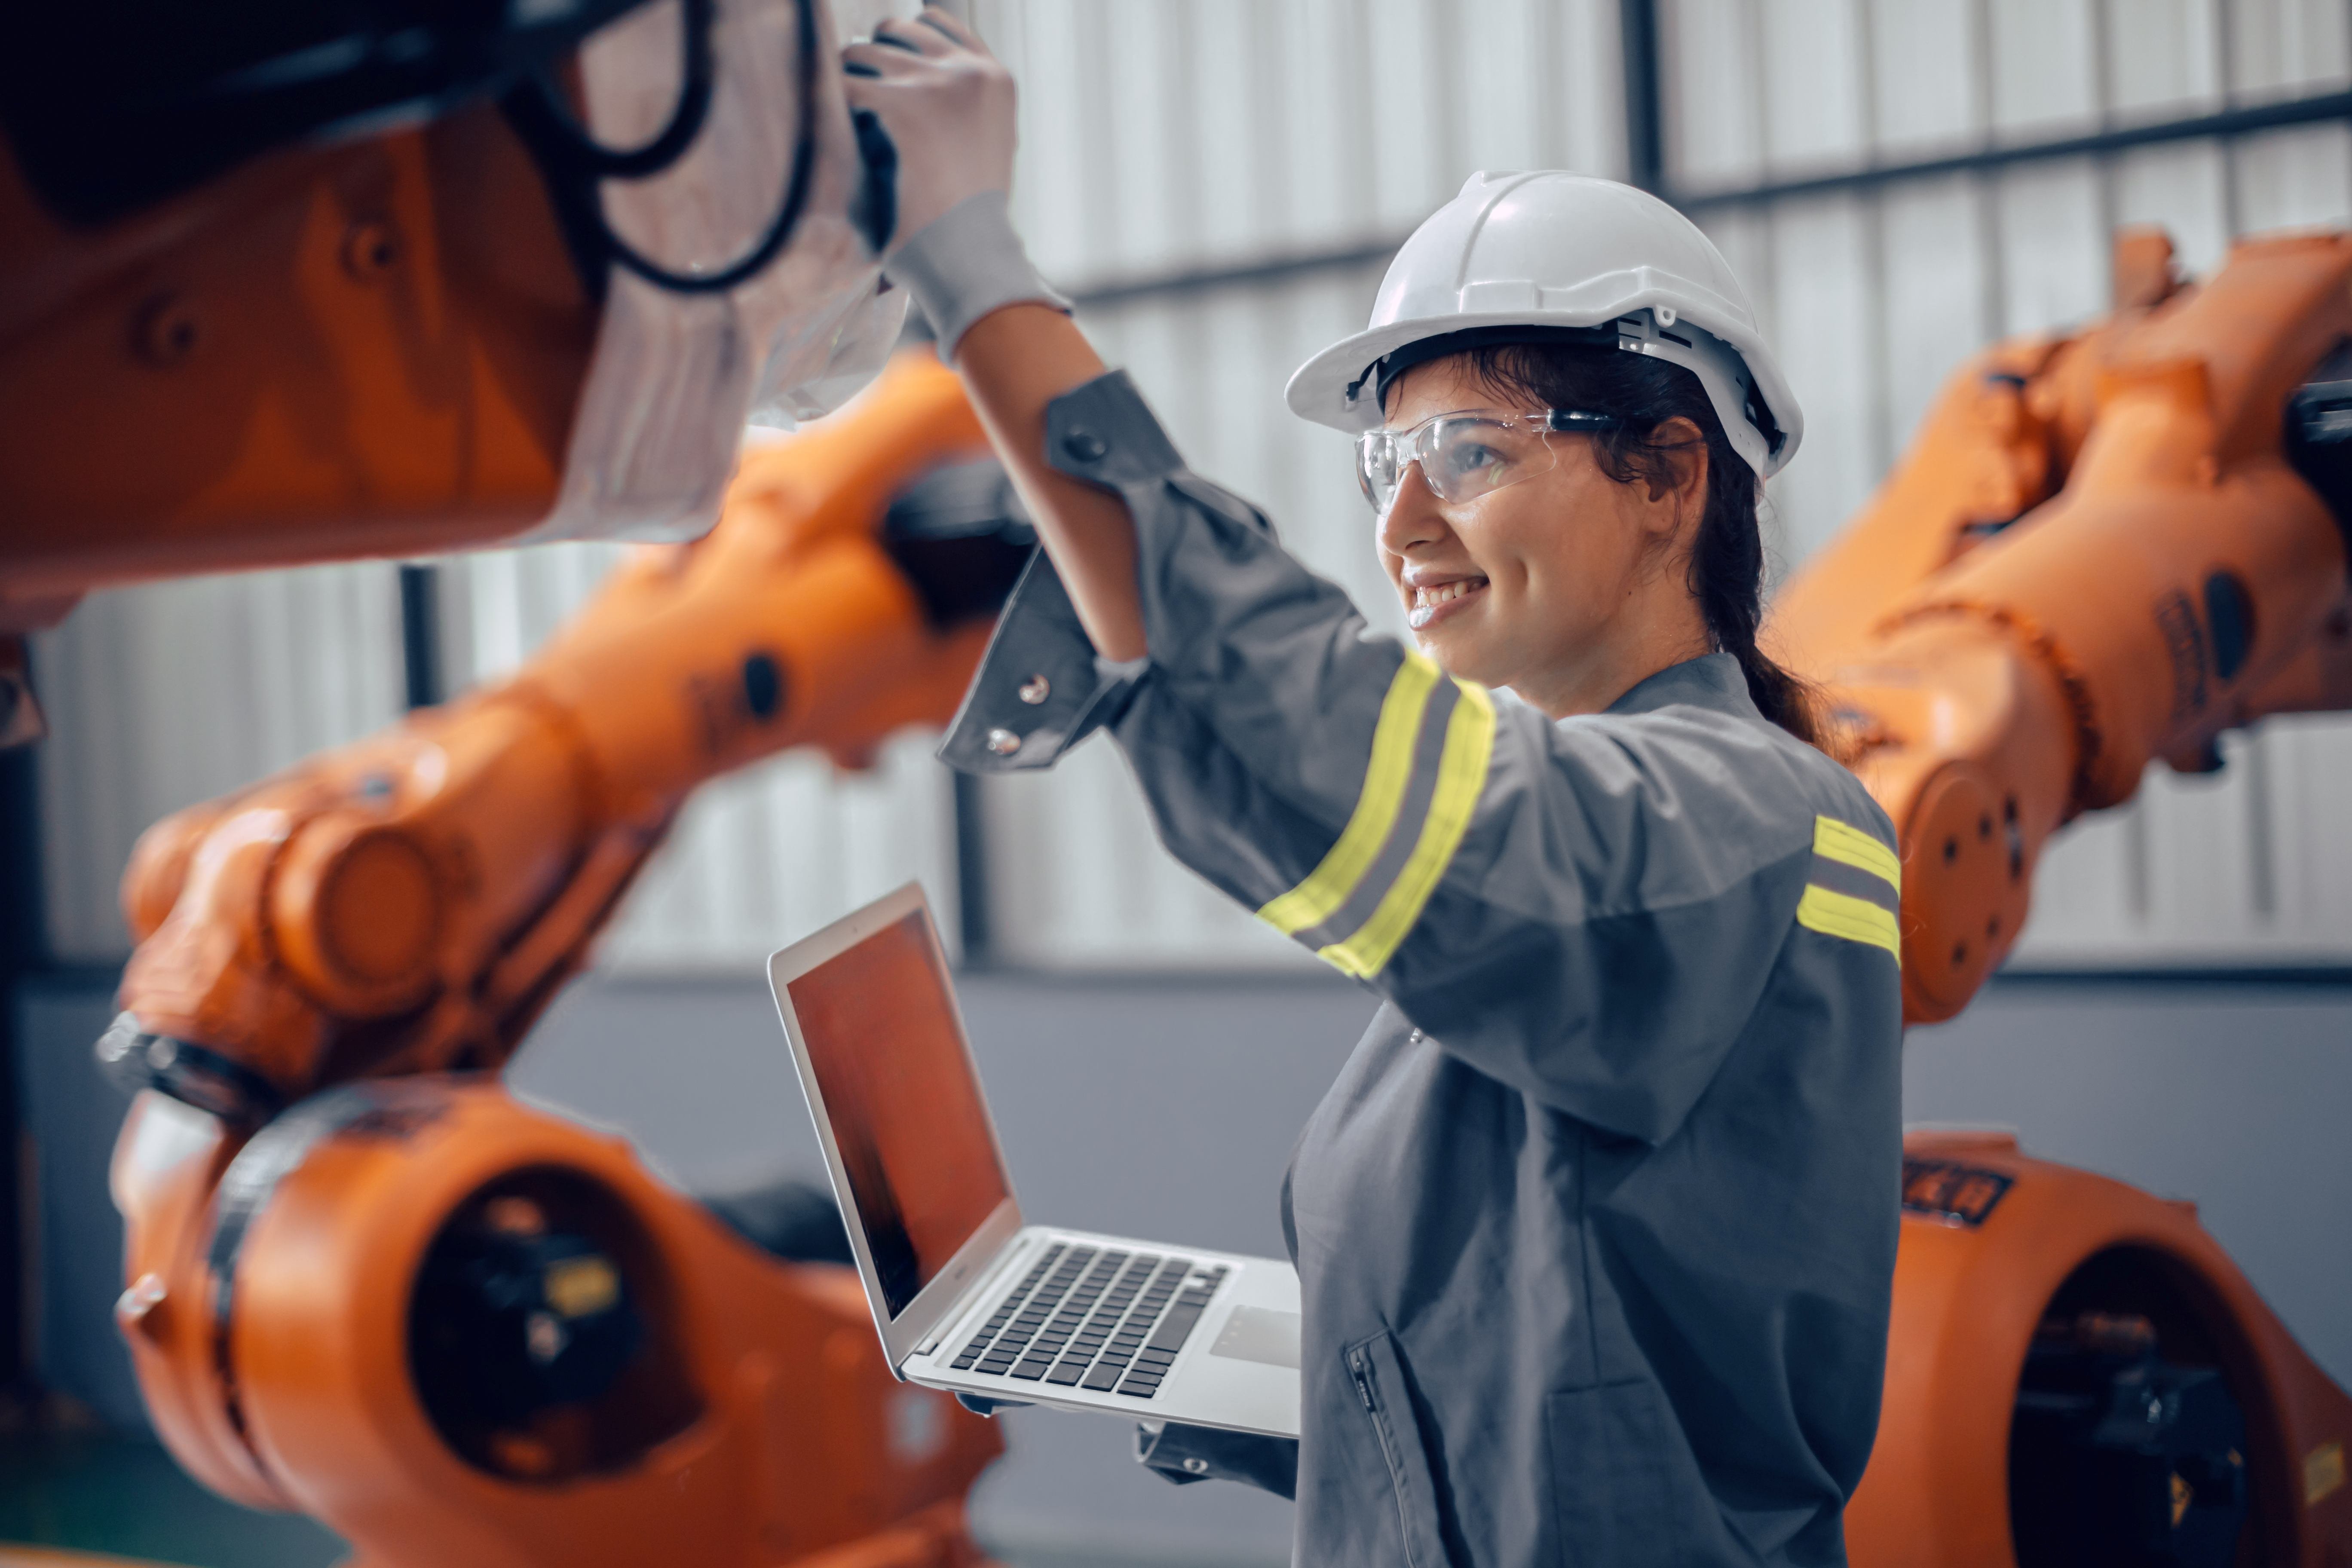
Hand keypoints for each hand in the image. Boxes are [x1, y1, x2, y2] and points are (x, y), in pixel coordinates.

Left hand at [841, 8, 1016, 253]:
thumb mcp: (986, 145)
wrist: (969, 257)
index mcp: (996, 79)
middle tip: (859, 100)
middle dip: (872, 61)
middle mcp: (969, 71)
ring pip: (862, 53)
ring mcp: (935, 84)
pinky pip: (844, 85)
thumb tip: (913, 75)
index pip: (938, 23)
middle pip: (895, 31)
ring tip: (845, 123)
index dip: (904, 39)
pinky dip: (833, 109)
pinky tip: (837, 138)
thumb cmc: (970, 218)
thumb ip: (961, 103)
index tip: (886, 67)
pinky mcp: (900, 106)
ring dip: (847, 84)